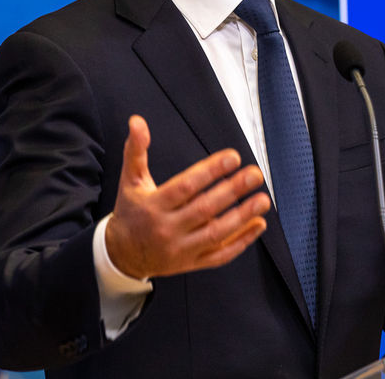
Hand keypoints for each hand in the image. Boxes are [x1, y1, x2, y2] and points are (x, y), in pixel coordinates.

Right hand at [105, 115, 270, 278]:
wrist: (121, 255)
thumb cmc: (131, 212)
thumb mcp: (130, 181)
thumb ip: (136, 150)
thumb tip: (137, 122)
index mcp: (154, 205)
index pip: (186, 186)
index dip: (211, 171)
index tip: (233, 157)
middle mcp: (168, 228)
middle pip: (205, 209)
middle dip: (233, 191)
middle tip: (255, 175)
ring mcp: (181, 249)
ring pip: (216, 234)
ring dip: (243, 217)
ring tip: (263, 199)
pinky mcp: (191, 263)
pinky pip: (220, 255)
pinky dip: (241, 241)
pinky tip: (258, 225)